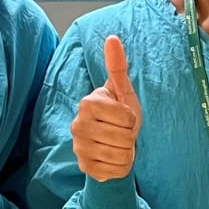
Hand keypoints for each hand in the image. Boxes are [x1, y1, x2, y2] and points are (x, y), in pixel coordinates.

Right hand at [71, 36, 140, 181]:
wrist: (111, 144)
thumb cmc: (119, 114)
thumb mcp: (122, 91)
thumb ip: (117, 66)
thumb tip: (112, 38)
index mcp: (87, 103)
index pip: (126, 117)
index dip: (131, 118)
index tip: (123, 116)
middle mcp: (77, 125)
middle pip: (124, 137)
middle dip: (130, 136)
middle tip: (121, 133)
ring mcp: (79, 148)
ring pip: (122, 154)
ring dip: (127, 151)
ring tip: (118, 144)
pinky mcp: (84, 168)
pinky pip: (116, 170)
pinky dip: (122, 166)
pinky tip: (113, 158)